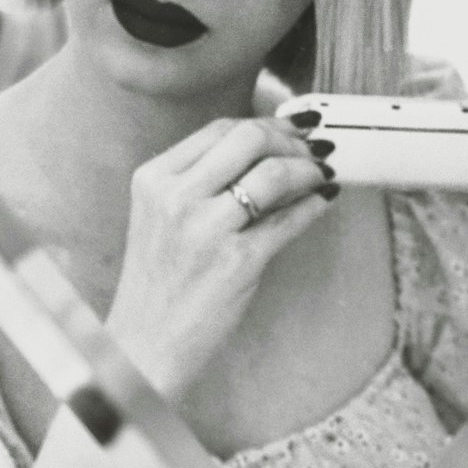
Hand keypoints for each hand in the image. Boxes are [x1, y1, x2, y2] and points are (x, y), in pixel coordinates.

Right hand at [106, 116, 337, 398]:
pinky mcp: (236, 262)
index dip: (265, 123)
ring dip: (308, 169)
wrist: (145, 344)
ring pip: (274, 174)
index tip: (291, 129)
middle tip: (311, 150)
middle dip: (291, 140)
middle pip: (249, 138)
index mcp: (154, 179)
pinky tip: (322, 201)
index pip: (220, 128)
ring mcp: (205, 229)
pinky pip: (289, 220)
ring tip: (321, 175)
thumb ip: (201, 180)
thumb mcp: (161, 216)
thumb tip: (268, 149)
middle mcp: (176, 197)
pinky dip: (314, 204)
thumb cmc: (159, 283)